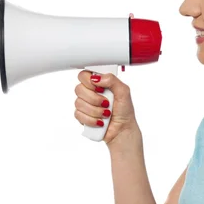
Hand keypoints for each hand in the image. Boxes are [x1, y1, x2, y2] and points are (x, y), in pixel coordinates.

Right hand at [73, 13, 139, 145]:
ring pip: (77, 100)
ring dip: (93, 109)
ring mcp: (85, 103)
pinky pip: (76, 113)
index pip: (86, 71)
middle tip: (106, 101)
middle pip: (79, 85)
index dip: (88, 75)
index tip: (93, 80)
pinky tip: (99, 121)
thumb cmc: (127, 112)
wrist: (123, 133)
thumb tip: (100, 76)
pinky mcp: (81, 115)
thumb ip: (114, 81)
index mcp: (101, 80)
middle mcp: (92, 90)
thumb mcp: (125, 93)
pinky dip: (89, 119)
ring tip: (106, 113)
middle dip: (93, 96)